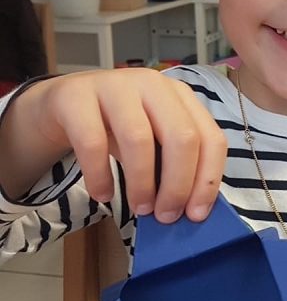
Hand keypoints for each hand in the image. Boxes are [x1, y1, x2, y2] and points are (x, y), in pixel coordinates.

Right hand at [0, 69, 226, 222]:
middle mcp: (152, 84)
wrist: (63, 103)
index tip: (197, 214)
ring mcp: (114, 85)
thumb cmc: (116, 127)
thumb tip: (190, 209)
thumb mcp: (152, 139)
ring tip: (139, 208)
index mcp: (180, 96)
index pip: (210, 137)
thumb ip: (172, 164)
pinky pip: (92, 143)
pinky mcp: (76, 97)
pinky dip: (100, 176)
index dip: (208, 180)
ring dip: (142, 183)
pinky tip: (103, 194)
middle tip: (166, 216)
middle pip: (181, 137)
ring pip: (139, 138)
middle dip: (178, 185)